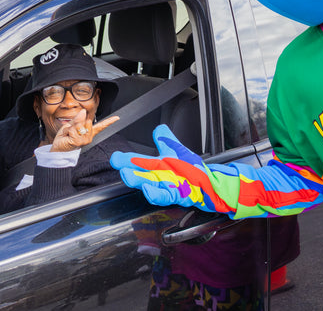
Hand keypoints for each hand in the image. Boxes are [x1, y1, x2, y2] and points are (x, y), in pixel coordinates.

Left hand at [51, 109, 119, 151]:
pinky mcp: (79, 141)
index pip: (100, 126)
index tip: (117, 118)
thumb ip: (77, 119)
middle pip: (87, 120)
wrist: (58, 150)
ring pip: (80, 124)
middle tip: (71, 131)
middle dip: (76, 123)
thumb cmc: (64, 138)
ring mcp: (85, 140)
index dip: (109, 121)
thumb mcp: (70, 126)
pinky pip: (74, 129)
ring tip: (68, 134)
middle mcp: (89, 137)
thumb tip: (84, 111)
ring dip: (71, 128)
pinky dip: (68, 131)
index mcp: (88, 132)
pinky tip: (67, 137)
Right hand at [110, 124, 235, 213]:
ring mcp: (167, 187)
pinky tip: (147, 190)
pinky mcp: (177, 195)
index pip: (139, 162)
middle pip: (141, 175)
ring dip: (138, 182)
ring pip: (149, 185)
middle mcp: (159, 178)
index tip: (114, 158)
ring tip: (127, 176)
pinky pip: (164, 195)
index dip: (126, 160)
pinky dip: (155, 193)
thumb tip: (158, 128)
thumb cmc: (191, 169)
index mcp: (158, 166)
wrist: (208, 184)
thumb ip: (167, 140)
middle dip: (129, 172)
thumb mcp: (177, 151)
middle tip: (118, 167)